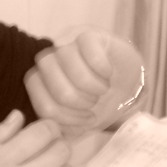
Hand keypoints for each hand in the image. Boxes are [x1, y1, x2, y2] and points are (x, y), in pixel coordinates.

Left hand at [25, 29, 143, 137]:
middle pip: (58, 90)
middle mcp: (48, 61)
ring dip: (94, 87)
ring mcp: (65, 44)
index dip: (68, 118)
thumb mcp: (77, 123)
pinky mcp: (86, 33)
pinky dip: (103, 70)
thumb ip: (61, 129)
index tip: (87, 120)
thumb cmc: (99, 104)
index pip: (44, 106)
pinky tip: (108, 74)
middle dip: (82, 104)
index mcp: (40, 84)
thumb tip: (52, 133)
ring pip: (73, 70)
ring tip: (102, 90)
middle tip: (95, 103)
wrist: (126, 86)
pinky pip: (90, 53)